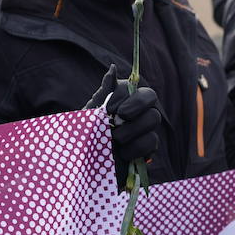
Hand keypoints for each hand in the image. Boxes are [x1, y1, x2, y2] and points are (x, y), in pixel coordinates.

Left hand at [90, 67, 160, 183]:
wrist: (81, 166)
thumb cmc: (83, 137)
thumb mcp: (89, 113)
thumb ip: (104, 93)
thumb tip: (112, 68)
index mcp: (125, 102)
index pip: (143, 92)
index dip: (132, 100)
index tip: (114, 111)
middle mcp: (138, 115)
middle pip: (153, 107)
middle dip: (134, 118)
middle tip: (114, 129)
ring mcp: (144, 133)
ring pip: (154, 124)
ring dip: (132, 133)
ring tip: (114, 142)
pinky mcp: (146, 152)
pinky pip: (152, 144)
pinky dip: (135, 149)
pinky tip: (121, 154)